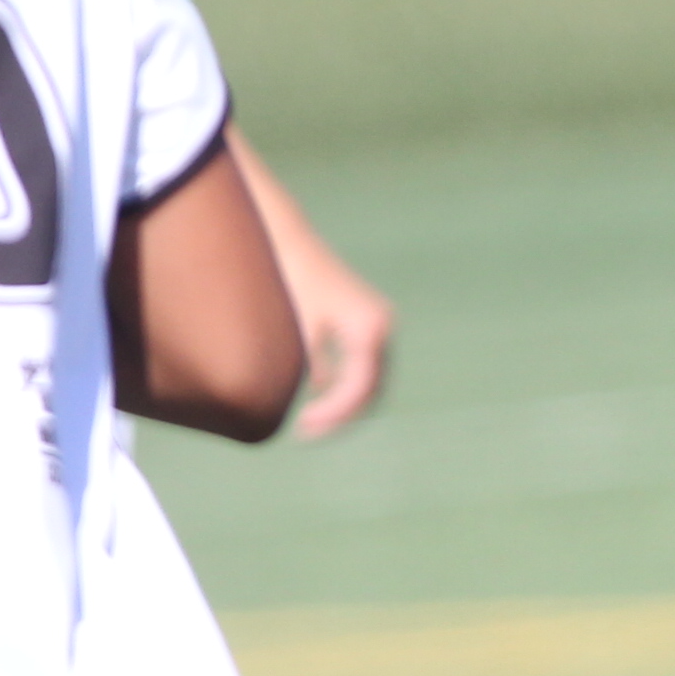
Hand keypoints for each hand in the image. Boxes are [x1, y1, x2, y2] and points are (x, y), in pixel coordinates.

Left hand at [279, 239, 397, 437]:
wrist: (290, 243)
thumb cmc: (291, 282)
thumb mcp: (299, 330)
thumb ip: (315, 366)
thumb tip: (322, 393)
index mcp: (370, 330)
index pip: (360, 387)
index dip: (335, 414)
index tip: (305, 427)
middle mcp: (383, 328)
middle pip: (373, 388)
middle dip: (342, 414)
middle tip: (307, 432)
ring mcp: (380, 325)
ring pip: (371, 380)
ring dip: (346, 403)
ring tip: (312, 420)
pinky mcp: (369, 323)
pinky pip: (363, 365)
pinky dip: (346, 385)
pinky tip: (318, 396)